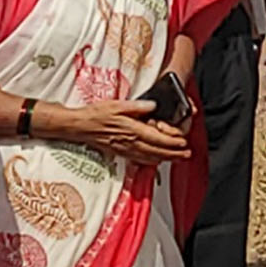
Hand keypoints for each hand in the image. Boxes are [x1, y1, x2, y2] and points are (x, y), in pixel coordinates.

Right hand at [58, 99, 192, 164]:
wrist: (79, 126)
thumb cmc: (96, 114)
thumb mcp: (117, 105)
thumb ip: (137, 107)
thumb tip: (153, 105)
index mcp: (131, 130)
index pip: (156, 138)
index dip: (172, 142)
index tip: (184, 143)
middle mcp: (129, 142)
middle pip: (156, 151)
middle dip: (173, 154)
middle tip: (186, 155)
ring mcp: (124, 149)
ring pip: (149, 157)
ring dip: (164, 159)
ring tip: (177, 159)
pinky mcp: (119, 152)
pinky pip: (138, 159)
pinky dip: (150, 161)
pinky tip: (155, 161)